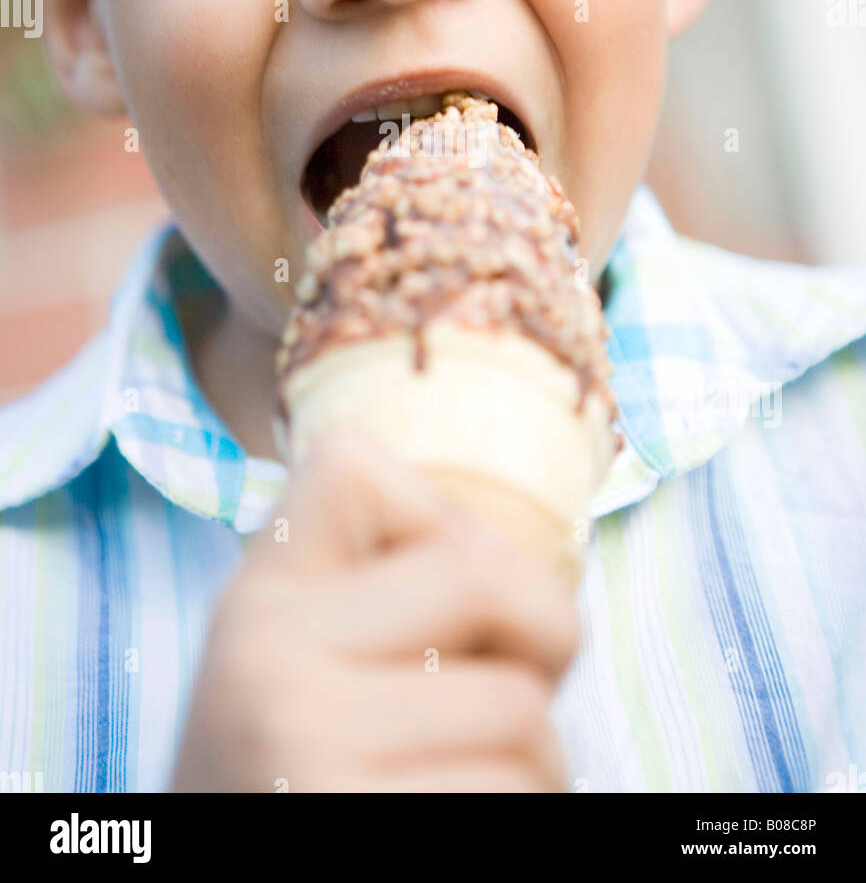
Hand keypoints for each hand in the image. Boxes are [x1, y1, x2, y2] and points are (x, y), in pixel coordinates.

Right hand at [170, 428, 578, 791]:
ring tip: (474, 777)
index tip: (450, 599)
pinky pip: (519, 792)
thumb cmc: (305, 779)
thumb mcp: (298, 665)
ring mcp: (307, 748)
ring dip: (538, 755)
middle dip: (542, 630)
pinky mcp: (363, 823)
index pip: (347, 464)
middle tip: (524, 684)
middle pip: (478, 573)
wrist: (240, 880)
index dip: (439, 516)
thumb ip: (377, 594)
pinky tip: (459, 819)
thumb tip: (534, 565)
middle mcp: (266, 664)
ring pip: (521, 706)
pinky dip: (526, 812)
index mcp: (254, 602)